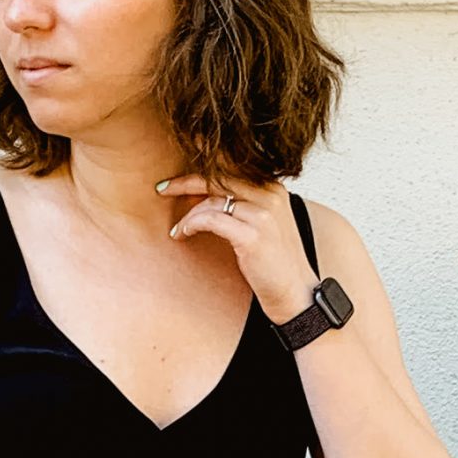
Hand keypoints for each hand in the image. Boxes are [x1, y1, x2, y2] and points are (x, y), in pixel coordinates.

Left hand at [156, 171, 313, 321]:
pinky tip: (183, 234)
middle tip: (162, 189)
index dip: (204, 163)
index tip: (180, 171)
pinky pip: (210, 220)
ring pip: (211, 200)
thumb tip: (209, 194)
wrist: (295, 294)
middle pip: (218, 176)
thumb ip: (246, 203)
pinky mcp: (252, 235)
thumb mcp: (265, 224)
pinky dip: (191, 225)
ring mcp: (262, 214)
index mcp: (273, 187)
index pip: (232, 166)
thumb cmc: (276, 263)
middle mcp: (269, 194)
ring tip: (178, 229)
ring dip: (188, 215)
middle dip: (185, 181)